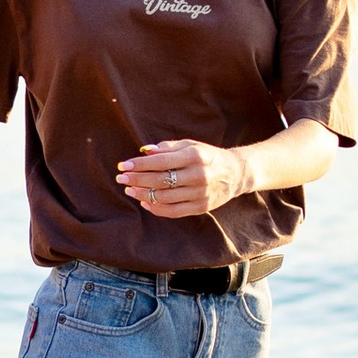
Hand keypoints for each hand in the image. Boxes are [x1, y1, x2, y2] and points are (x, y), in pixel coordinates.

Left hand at [116, 137, 251, 220]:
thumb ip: (167, 148)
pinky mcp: (201, 207)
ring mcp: (200, 193)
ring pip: (164, 198)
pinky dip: (156, 208)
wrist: (236, 173)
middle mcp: (198, 175)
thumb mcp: (190, 145)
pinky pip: (173, 211)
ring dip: (142, 195)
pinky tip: (145, 202)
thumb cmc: (207, 156)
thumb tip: (144, 151)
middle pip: (160, 180)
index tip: (123, 165)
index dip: (139, 164)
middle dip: (136, 180)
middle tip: (121, 178)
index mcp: (194, 156)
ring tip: (130, 190)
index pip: (160, 161)